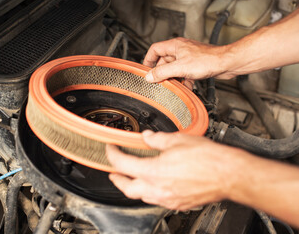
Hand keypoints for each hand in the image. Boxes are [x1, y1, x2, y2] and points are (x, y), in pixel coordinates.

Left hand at [106, 130, 248, 210]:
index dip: (112, 154)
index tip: (110, 149)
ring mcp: (168, 199)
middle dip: (116, 178)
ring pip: (141, 196)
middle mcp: (158, 189)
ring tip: (131, 178)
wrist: (229, 175)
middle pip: (126, 188)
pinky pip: (156, 200)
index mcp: (154, 171)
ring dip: (132, 187)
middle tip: (113, 171)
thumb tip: (147, 137)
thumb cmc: (209, 158)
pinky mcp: (178, 204)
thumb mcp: (178, 140)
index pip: (123, 163)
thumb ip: (158, 139)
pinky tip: (154, 185)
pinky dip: (149, 192)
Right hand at [143, 37, 234, 82]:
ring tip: (173, 86)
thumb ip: (162, 72)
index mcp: (175, 46)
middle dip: (162, 73)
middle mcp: (181, 50)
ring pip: (174, 69)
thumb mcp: (180, 68)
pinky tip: (186, 87)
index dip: (148, 60)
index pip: (155, 50)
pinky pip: (184, 73)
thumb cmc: (208, 60)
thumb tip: (149, 76)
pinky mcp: (195, 65)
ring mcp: (188, 57)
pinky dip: (183, 81)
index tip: (146, 71)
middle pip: (164, 61)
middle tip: (160, 82)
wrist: (226, 63)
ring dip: (173, 78)